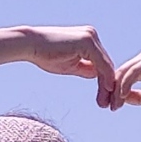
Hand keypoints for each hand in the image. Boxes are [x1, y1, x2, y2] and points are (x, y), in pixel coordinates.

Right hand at [0, 26, 118, 105]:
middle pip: (106, 65)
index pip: (102, 64)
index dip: (105, 83)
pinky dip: (105, 78)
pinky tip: (106, 90)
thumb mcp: (70, 65)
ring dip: (108, 86)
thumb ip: (85, 69)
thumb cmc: (45, 55)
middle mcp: (92, 36)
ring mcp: (90, 37)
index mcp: (88, 40)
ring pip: (106, 65)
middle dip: (109, 87)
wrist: (30, 45)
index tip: (104, 101)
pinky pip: (101, 63)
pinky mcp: (87, 41)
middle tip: (110, 106)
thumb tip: (98, 77)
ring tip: (106, 104)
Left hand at [109, 49, 140, 110]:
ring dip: (115, 90)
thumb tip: (119, 99)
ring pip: (124, 72)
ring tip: (112, 106)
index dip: (111, 91)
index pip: (121, 76)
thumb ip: (135, 97)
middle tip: (104, 106)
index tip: (107, 107)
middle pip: (119, 73)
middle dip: (109, 90)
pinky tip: (121, 98)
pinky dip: (125, 85)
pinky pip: (134, 72)